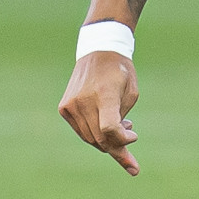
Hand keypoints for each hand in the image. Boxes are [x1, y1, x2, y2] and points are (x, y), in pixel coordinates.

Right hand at [59, 49, 142, 175]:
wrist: (98, 53)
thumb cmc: (120, 73)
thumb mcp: (131, 93)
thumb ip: (122, 120)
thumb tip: (116, 143)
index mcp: (104, 95)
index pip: (109, 128)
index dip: (122, 139)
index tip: (134, 136)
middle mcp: (84, 101)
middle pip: (100, 138)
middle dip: (117, 146)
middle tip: (130, 140)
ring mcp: (71, 105)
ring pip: (90, 138)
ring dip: (106, 140)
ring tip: (121, 126)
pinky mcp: (64, 108)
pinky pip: (81, 131)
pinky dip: (94, 133)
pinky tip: (105, 122)